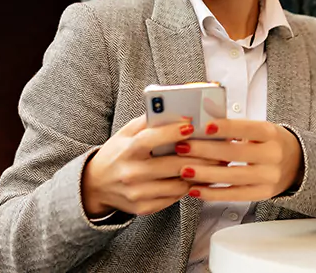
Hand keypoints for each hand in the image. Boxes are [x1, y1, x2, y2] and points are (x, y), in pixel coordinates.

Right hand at [81, 115, 220, 216]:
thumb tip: (174, 108)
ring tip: (216, 163)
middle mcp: (131, 173)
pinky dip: (188, 186)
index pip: (150, 140)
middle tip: (220, 149)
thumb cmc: (117, 154)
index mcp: (126, 150)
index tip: (191, 126)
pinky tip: (199, 177)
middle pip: (172, 165)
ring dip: (200, 173)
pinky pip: (174, 197)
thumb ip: (147, 122)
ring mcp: (138, 193)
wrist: (95, 186)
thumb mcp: (125, 134)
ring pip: (178, 183)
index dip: (172, 132)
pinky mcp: (144, 207)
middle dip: (200, 156)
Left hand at [175, 119, 302, 200]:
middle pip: (234, 153)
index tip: (203, 126)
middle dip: (205, 150)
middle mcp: (272, 155)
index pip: (245, 128)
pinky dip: (213, 193)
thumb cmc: (271, 142)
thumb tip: (202, 124)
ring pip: (232, 176)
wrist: (297, 163)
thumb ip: (236, 129)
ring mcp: (268, 177)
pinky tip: (195, 190)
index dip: (224, 127)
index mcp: (270, 134)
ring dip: (204, 174)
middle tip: (182, 147)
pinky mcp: (262, 194)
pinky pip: (234, 195)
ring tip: (183, 170)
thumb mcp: (260, 130)